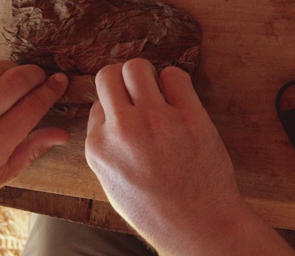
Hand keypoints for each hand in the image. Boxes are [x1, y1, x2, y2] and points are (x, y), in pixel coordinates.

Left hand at [0, 55, 68, 223]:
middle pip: (14, 81)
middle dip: (35, 74)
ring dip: (12, 66)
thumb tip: (64, 133)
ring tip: (19, 76)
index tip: (61, 81)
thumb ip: (34, 149)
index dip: (51, 90)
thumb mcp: (4, 174)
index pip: (32, 107)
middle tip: (42, 77)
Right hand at [85, 59, 294, 254]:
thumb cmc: (154, 209)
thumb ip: (103, 144)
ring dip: (145, 75)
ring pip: (138, 67)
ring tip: (157, 93)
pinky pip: (174, 75)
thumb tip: (106, 109)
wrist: (198, 226)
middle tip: (136, 91)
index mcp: (98, 146)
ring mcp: (156, 121)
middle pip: (108, 74)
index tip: (126, 115)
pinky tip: (178, 99)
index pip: (96, 103)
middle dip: (120, 78)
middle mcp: (122, 129)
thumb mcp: (110, 182)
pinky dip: (174, 80)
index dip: (112, 106)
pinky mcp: (189, 117)